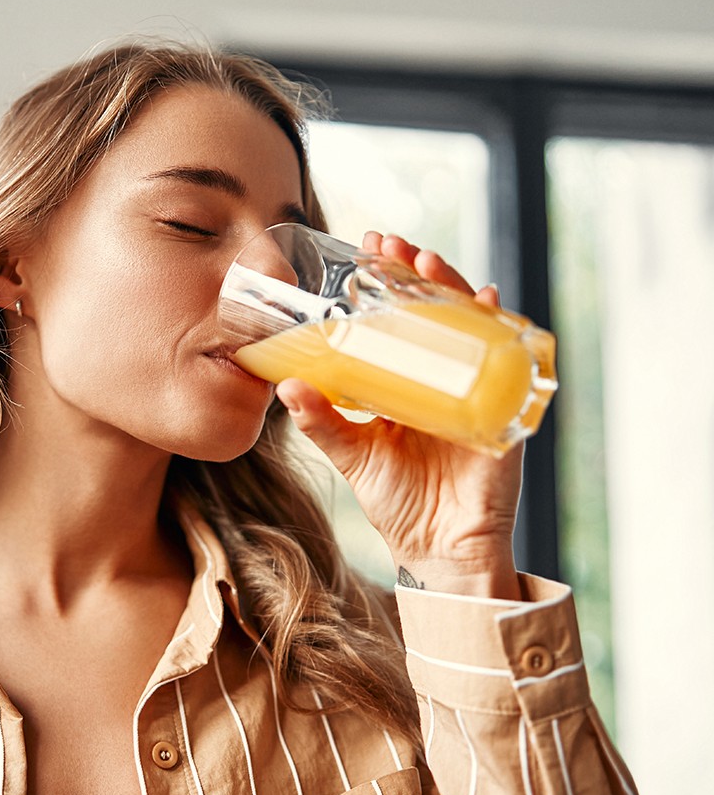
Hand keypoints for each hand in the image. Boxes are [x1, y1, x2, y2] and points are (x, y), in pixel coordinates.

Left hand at [276, 232, 523, 598]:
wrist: (441, 550)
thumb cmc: (399, 501)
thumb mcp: (354, 455)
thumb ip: (322, 422)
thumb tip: (288, 385)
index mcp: (407, 382)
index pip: (398, 319)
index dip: (386, 284)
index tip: (365, 250)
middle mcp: (443, 377)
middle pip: (434, 311)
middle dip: (415, 273)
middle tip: (390, 245)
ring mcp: (475, 388)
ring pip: (468, 325)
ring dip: (451, 289)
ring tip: (426, 263)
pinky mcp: (503, 409)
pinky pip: (507, 361)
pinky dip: (498, 330)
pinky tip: (487, 302)